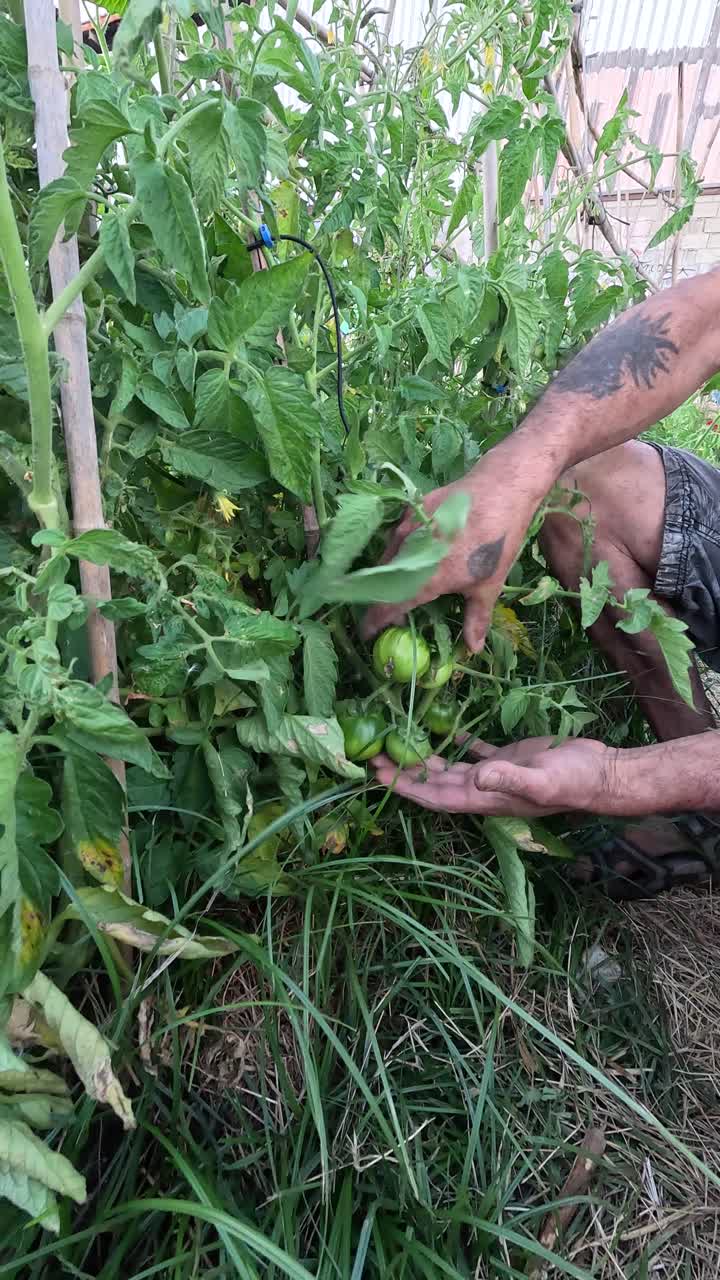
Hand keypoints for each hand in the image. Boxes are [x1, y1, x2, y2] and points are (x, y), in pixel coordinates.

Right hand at [363, 441, 549, 650]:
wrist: (502, 488)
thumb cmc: (499, 541)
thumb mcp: (490, 584)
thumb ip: (476, 618)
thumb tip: (472, 649)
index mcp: (429, 577)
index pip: (390, 605)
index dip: (375, 621)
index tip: (367, 633)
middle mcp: (411, 552)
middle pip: (382, 582)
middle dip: (378, 599)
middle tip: (385, 611)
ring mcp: (408, 528)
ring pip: (387, 558)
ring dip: (387, 575)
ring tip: (396, 585)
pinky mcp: (411, 510)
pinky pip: (396, 536)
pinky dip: (398, 550)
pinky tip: (411, 555)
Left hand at [373, 735, 619, 816]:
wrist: (602, 773)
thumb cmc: (572, 779)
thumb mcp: (541, 779)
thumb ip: (508, 778)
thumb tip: (475, 775)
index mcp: (485, 797)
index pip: (436, 797)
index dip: (407, 790)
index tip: (379, 778)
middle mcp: (484, 788)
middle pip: (435, 784)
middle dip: (405, 774)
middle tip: (374, 757)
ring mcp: (495, 774)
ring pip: (450, 768)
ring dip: (425, 760)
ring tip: (398, 745)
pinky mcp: (508, 757)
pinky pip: (475, 751)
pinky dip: (457, 743)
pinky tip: (443, 732)